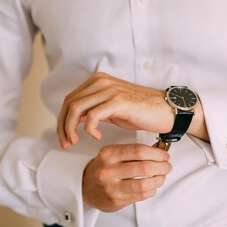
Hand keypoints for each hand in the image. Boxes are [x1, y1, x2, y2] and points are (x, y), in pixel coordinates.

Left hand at [57, 72, 173, 148]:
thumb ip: (93, 110)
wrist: (164, 111)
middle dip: (63, 127)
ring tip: (76, 142)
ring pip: (75, 109)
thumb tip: (73, 119)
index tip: (64, 138)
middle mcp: (100, 81)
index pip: (69, 100)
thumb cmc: (140, 112)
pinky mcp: (117, 101)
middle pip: (68, 104)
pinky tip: (97, 136)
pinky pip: (92, 116)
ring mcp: (109, 89)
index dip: (62, 120)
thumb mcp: (111, 109)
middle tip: (66, 144)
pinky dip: (89, 129)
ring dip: (71, 129)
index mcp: (97, 81)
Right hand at [83, 144, 171, 211]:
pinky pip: (141, 195)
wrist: (87, 188)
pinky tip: (153, 186)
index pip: (139, 150)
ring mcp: (112, 187)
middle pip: (144, 167)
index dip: (157, 153)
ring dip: (159, 180)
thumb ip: (136, 151)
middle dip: (162, 166)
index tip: (164, 155)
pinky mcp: (117, 200)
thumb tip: (160, 148)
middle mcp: (108, 170)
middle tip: (167, 166)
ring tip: (162, 177)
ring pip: (144, 184)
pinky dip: (152, 190)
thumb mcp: (115, 154)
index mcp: (109, 154)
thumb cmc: (106, 168)